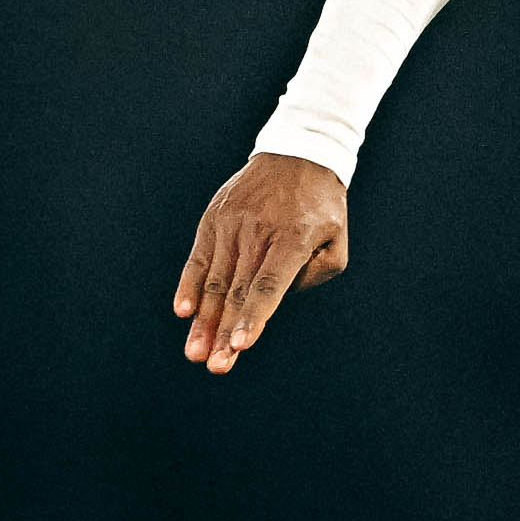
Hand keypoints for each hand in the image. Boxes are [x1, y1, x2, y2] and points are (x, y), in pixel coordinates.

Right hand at [174, 150, 347, 371]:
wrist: (297, 154)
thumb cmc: (321, 207)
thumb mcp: (337, 239)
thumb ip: (315, 273)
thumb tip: (279, 299)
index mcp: (292, 238)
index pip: (269, 285)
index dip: (254, 317)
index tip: (242, 345)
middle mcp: (258, 232)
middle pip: (238, 291)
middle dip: (225, 332)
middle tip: (215, 366)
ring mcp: (231, 224)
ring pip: (215, 280)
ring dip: (204, 320)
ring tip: (195, 352)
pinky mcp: (213, 219)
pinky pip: (198, 258)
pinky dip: (189, 285)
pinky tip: (183, 312)